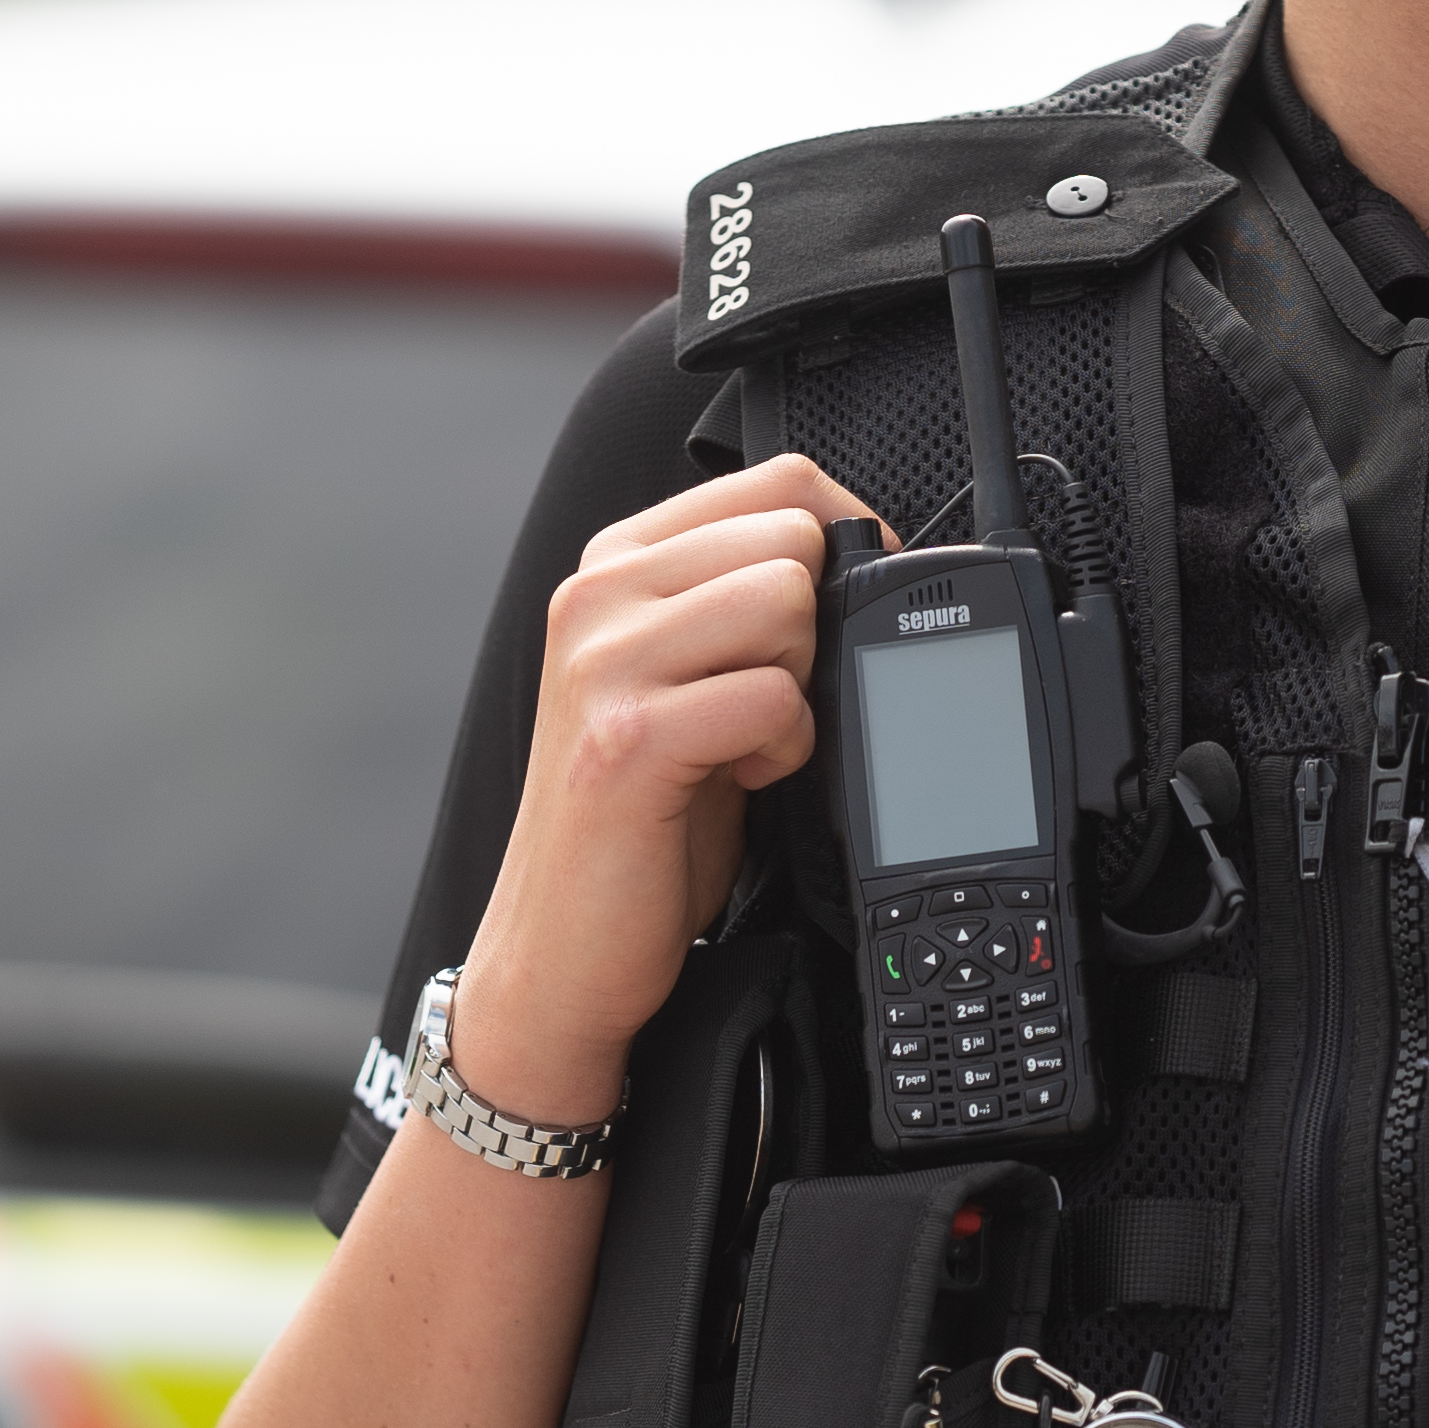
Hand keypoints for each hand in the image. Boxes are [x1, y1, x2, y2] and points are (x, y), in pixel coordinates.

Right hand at [450, 453, 872, 1108]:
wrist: (565, 946)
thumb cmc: (642, 819)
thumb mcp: (687, 682)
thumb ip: (741, 605)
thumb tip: (863, 551)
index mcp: (615, 566)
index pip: (776, 481)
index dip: (846, 543)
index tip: (844, 611)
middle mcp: (597, 596)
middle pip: (791, 537)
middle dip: (814, 627)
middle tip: (762, 704)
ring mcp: (602, 662)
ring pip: (786, 600)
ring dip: (799, 686)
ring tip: (745, 742)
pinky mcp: (628, 736)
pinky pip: (774, 694)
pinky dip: (786, 748)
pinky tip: (739, 781)